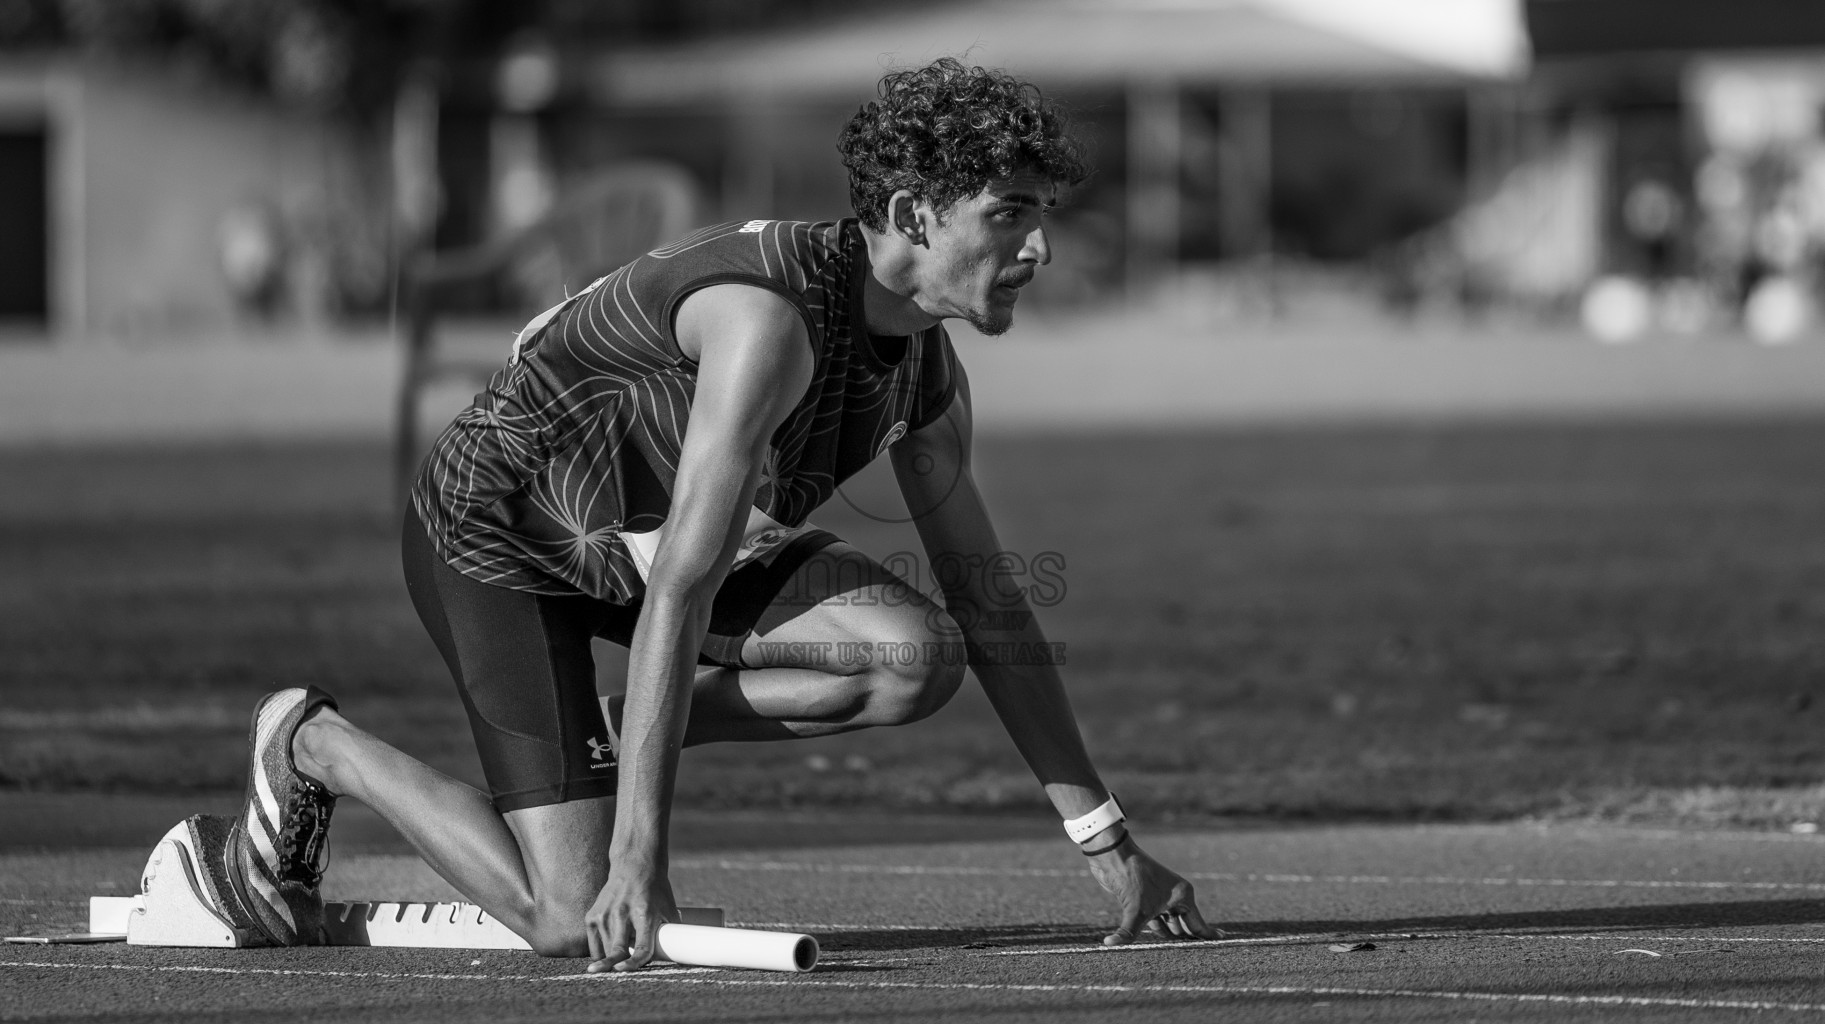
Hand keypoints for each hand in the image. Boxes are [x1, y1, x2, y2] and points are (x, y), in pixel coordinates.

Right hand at [584, 859, 677, 972]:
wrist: (634, 867)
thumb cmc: (656, 891)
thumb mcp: (669, 909)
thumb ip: (672, 933)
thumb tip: (681, 957)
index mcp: (645, 914)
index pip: (641, 945)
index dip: (633, 962)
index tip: (622, 969)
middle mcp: (622, 914)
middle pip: (617, 949)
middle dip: (613, 964)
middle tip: (614, 972)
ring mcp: (605, 914)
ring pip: (605, 950)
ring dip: (611, 959)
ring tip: (617, 959)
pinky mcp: (592, 916)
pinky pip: (594, 945)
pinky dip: (601, 953)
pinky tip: (607, 953)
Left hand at [1084, 832, 1220, 944]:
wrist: (1114, 856)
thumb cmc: (1131, 879)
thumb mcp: (1135, 910)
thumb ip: (1128, 933)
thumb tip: (1109, 944)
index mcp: (1183, 896)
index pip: (1198, 924)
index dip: (1209, 936)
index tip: (1224, 943)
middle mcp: (1175, 897)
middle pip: (1185, 926)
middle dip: (1186, 941)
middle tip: (1196, 960)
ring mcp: (1161, 898)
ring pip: (1170, 925)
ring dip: (1169, 937)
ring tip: (1176, 957)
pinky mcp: (1146, 900)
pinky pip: (1156, 921)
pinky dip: (1155, 931)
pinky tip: (1157, 945)